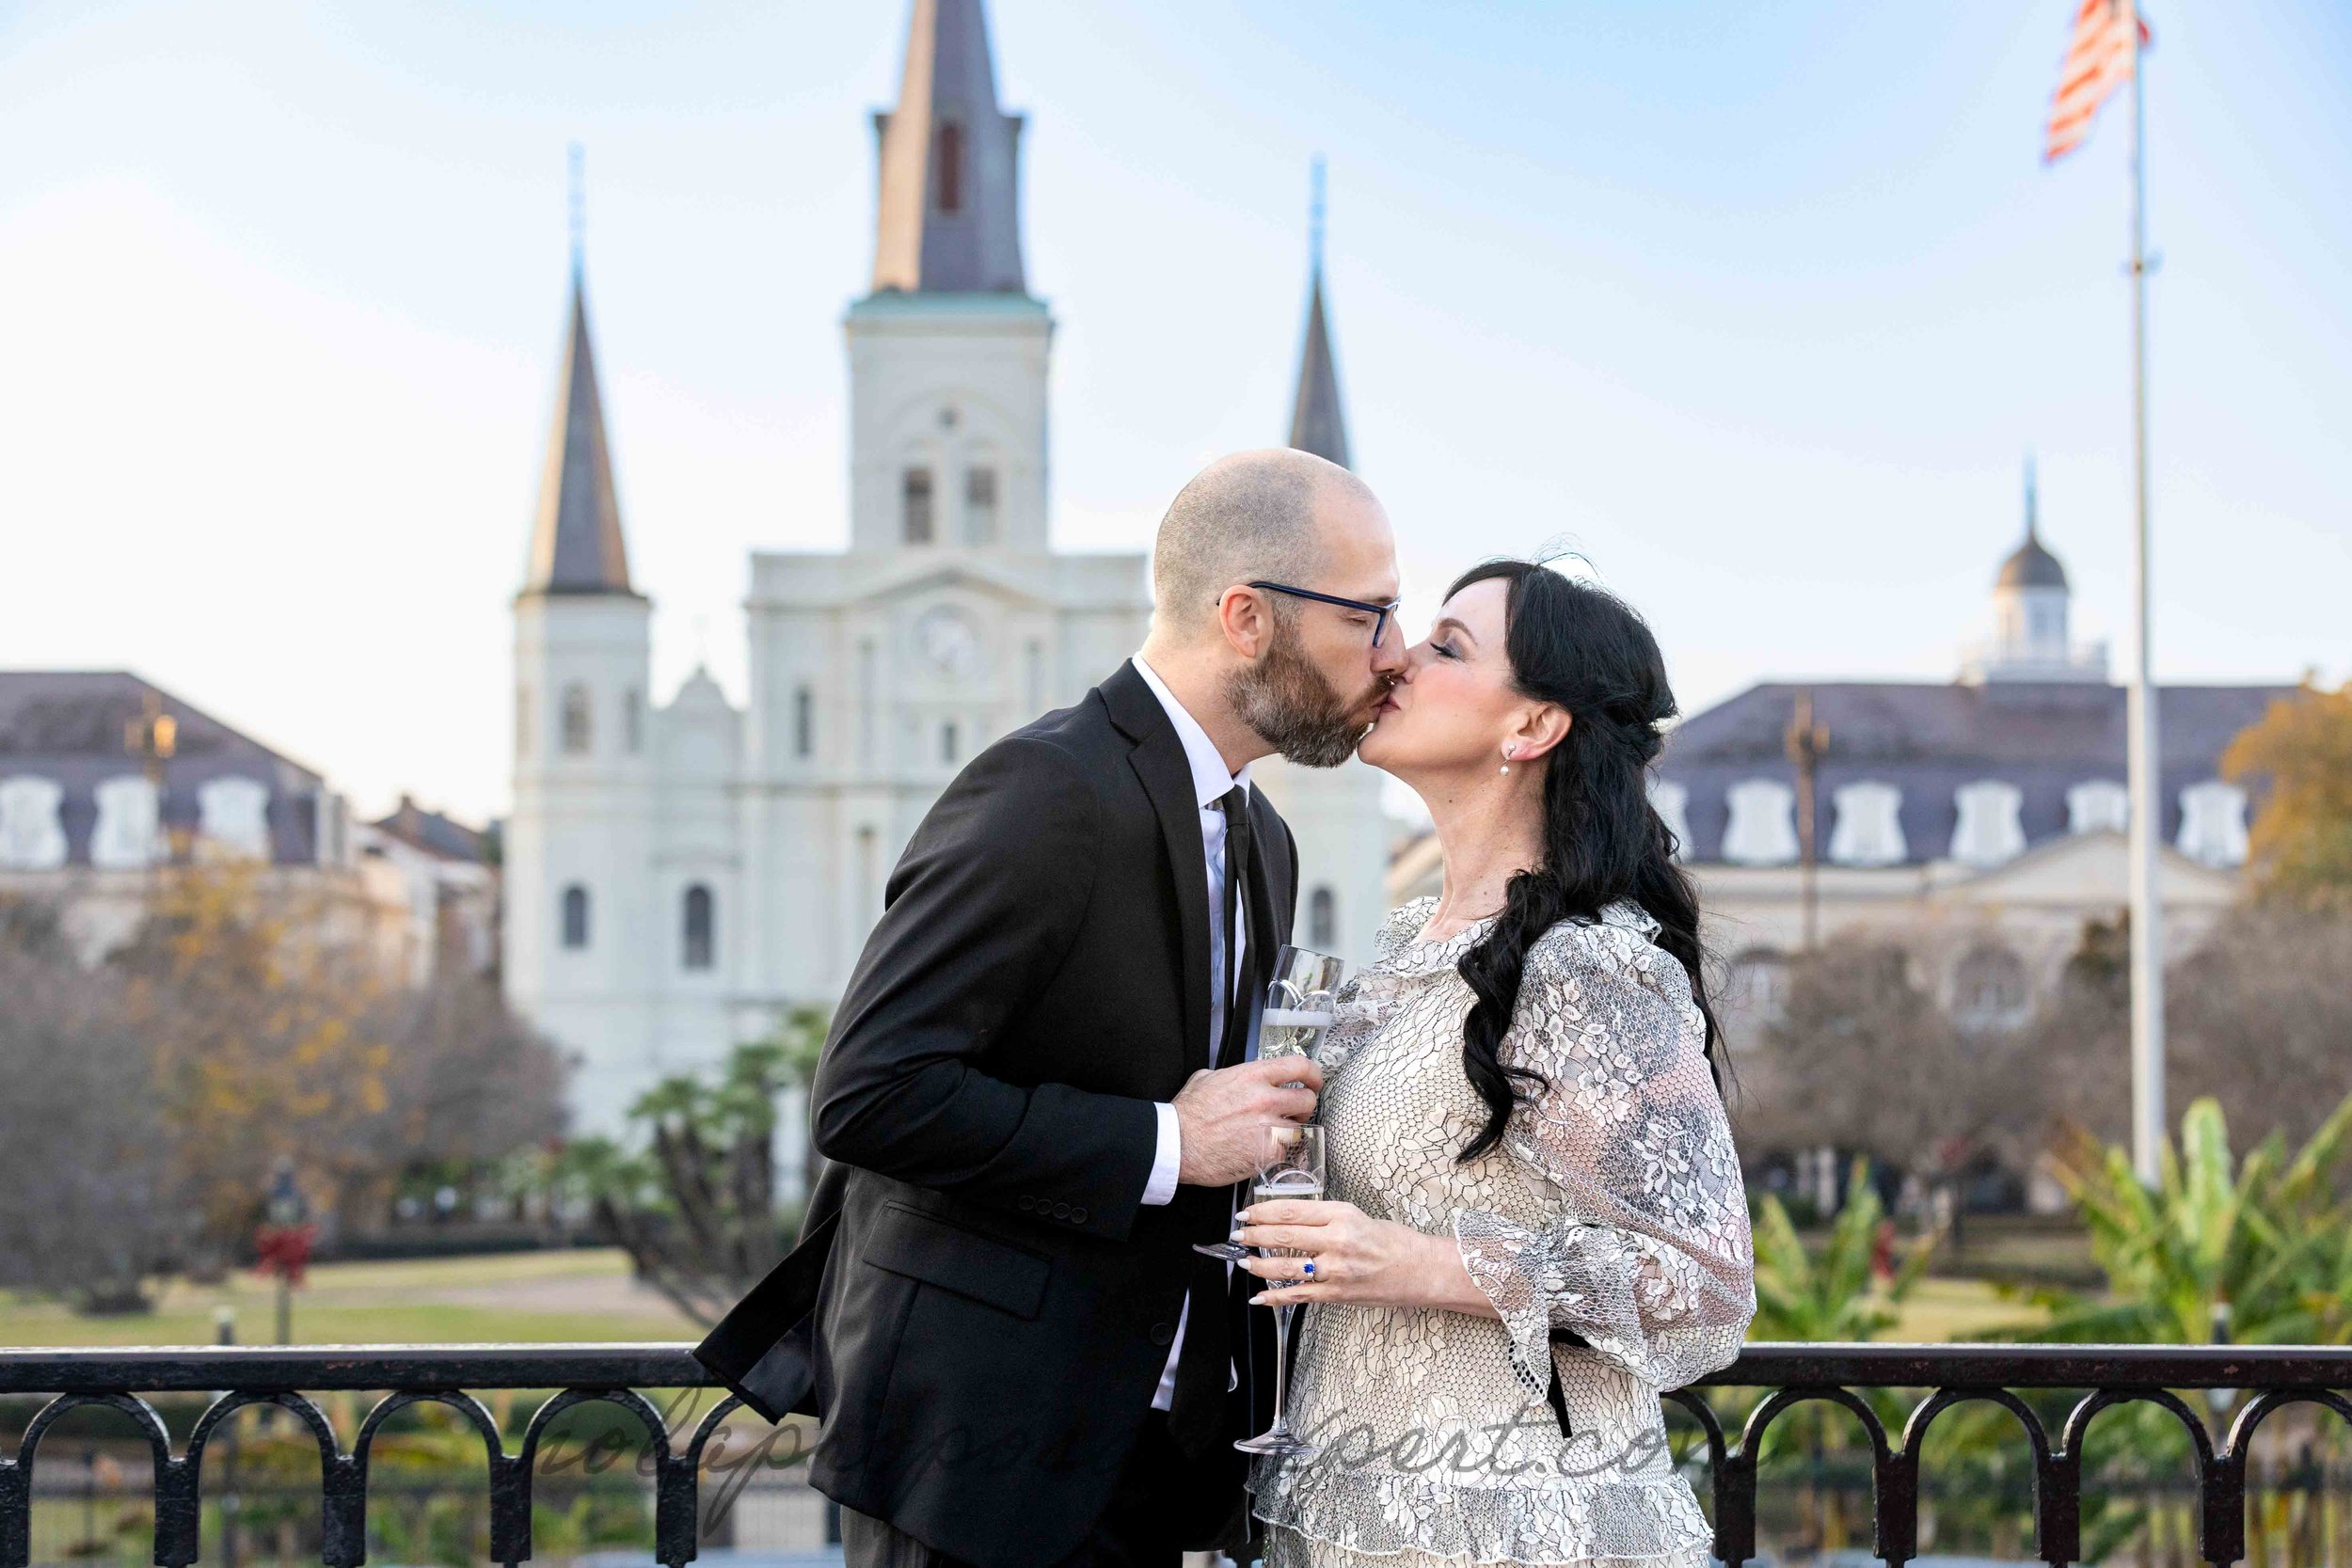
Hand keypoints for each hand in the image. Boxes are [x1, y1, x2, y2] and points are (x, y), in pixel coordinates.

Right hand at [1172, 1057, 1321, 1185]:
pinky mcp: (1267, 1153)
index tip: (1313, 1081)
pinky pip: (1284, 1151)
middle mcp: (1265, 1098)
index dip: (1313, 1074)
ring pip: (1298, 1128)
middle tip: (1293, 1113)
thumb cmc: (1188, 1115)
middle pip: (1307, 1099)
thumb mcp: (1206, 1078)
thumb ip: (1232, 1075)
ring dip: (1288, 1132)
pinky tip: (1257, 1151)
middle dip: (1303, 1107)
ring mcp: (1269, 1127)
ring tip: (1269, 1135)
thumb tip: (1239, 1076)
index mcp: (1253, 1076)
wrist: (1177, 1144)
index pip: (1299, 1066)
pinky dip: (1274, 1153)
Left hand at [1232, 1198, 1478, 1311]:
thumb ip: (1324, 1218)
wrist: (1420, 1269)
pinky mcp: (1337, 1293)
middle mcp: (1336, 1241)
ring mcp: (1335, 1270)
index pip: (1291, 1210)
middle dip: (1253, 1235)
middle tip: (1237, 1234)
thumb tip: (1288, 1220)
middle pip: (1283, 1235)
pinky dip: (1276, 1297)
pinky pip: (1299, 1295)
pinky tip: (1260, 1297)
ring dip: (1258, 1264)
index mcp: (1340, 1215)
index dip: (1262, 1211)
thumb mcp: (1357, 1216)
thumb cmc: (1392, 1241)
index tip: (1246, 1212)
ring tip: (1243, 1261)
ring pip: (1285, 1266)